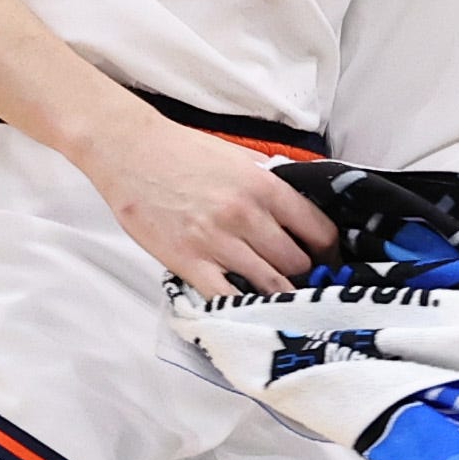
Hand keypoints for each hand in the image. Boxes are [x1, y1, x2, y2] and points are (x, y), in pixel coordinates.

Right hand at [91, 114, 332, 295]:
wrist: (129, 150)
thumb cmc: (181, 151)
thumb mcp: (238, 158)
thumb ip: (269, 184)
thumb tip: (297, 208)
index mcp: (264, 187)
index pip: (318, 231)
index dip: (329, 253)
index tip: (327, 262)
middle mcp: (246, 215)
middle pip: (297, 263)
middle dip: (303, 276)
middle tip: (301, 284)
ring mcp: (217, 241)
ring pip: (270, 285)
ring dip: (279, 295)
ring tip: (281, 301)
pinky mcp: (188, 262)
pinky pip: (227, 297)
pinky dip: (243, 307)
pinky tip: (249, 310)